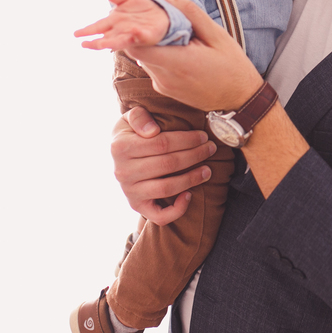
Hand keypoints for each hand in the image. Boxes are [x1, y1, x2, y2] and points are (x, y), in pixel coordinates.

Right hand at [75, 0, 169, 50]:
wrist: (161, 13)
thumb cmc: (141, 7)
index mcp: (114, 22)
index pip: (98, 27)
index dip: (88, 31)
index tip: (77, 35)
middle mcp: (121, 31)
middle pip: (107, 38)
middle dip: (97, 42)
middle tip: (85, 45)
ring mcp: (134, 34)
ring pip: (121, 41)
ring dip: (112, 42)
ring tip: (103, 44)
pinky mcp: (147, 35)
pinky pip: (141, 36)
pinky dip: (138, 34)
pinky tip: (134, 32)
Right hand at [111, 107, 218, 224]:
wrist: (120, 156)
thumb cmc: (132, 133)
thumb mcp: (130, 117)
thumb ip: (139, 116)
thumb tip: (152, 131)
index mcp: (120, 147)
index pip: (161, 143)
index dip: (186, 140)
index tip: (203, 136)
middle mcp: (123, 171)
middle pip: (167, 164)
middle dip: (194, 155)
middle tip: (211, 149)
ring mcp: (130, 191)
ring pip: (167, 188)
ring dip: (191, 179)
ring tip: (208, 170)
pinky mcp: (137, 206)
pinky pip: (159, 215)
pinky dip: (177, 209)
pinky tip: (190, 195)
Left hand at [130, 0, 262, 110]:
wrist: (240, 98)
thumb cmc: (232, 65)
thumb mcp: (217, 34)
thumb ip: (189, 12)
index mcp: (177, 62)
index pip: (136, 45)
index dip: (132, 28)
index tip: (141, 13)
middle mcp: (164, 77)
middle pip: (137, 50)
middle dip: (142, 32)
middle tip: (154, 17)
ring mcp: (162, 86)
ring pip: (143, 57)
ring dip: (151, 43)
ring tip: (167, 31)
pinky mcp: (164, 89)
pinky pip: (152, 67)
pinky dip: (157, 54)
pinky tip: (174, 48)